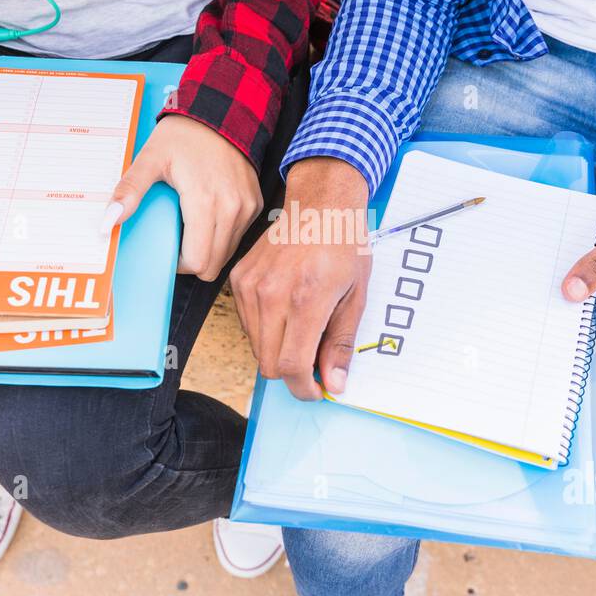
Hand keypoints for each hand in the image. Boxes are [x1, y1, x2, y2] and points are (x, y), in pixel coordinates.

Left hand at [109, 115, 262, 281]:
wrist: (221, 112)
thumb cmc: (184, 134)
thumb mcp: (151, 158)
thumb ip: (130, 190)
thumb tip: (108, 220)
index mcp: (205, 202)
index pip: (198, 262)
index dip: (179, 264)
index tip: (168, 250)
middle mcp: (232, 209)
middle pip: (214, 265)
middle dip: (193, 261)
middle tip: (177, 241)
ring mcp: (247, 208)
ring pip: (228, 253)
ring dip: (209, 249)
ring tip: (192, 226)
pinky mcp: (255, 204)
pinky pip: (239, 235)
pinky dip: (223, 235)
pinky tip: (209, 216)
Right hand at [230, 157, 370, 400]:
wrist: (320, 204)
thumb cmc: (344, 246)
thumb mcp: (356, 297)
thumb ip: (341, 344)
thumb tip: (334, 383)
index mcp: (306, 300)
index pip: (291, 366)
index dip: (303, 388)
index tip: (316, 391)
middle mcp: (272, 295)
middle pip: (269, 364)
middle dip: (292, 373)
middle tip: (315, 362)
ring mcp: (250, 286)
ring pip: (256, 346)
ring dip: (278, 349)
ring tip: (303, 326)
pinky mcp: (239, 279)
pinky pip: (248, 323)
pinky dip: (266, 328)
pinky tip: (287, 308)